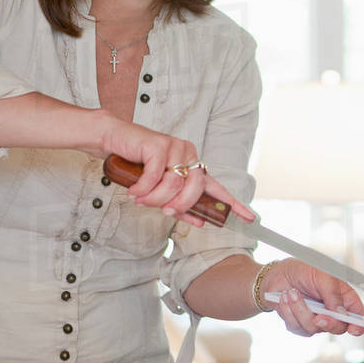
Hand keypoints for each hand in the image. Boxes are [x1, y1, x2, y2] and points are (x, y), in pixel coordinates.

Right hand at [98, 118, 255, 226]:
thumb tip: (199, 221)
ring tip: (140, 199)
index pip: (216, 186)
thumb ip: (179, 205)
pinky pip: (155, 177)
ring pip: (174, 185)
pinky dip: (143, 188)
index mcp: (192, 165)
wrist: (114, 140)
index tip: (250, 217)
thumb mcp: (159, 190)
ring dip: (154, 198)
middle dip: (180, 205)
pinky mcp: (159, 145)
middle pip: (196, 189)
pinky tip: (134, 190)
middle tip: (165, 212)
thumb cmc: (136, 165)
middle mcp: (188, 154)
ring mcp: (175, 148)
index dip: (232, 203)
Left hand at [264, 258, 363, 336]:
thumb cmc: (302, 270)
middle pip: (338, 328)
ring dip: (300, 310)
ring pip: (313, 328)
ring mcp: (316, 319)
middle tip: (318, 315)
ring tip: (293, 293)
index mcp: (343, 298)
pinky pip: (297, 327)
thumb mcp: (322, 274)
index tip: (353, 328)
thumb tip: (340, 311)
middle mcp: (331, 311)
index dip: (359, 325)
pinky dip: (289, 311)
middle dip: (328, 323)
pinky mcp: (300, 324)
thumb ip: (333, 292)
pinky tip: (286, 299)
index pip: (357, 316)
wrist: (278, 275)